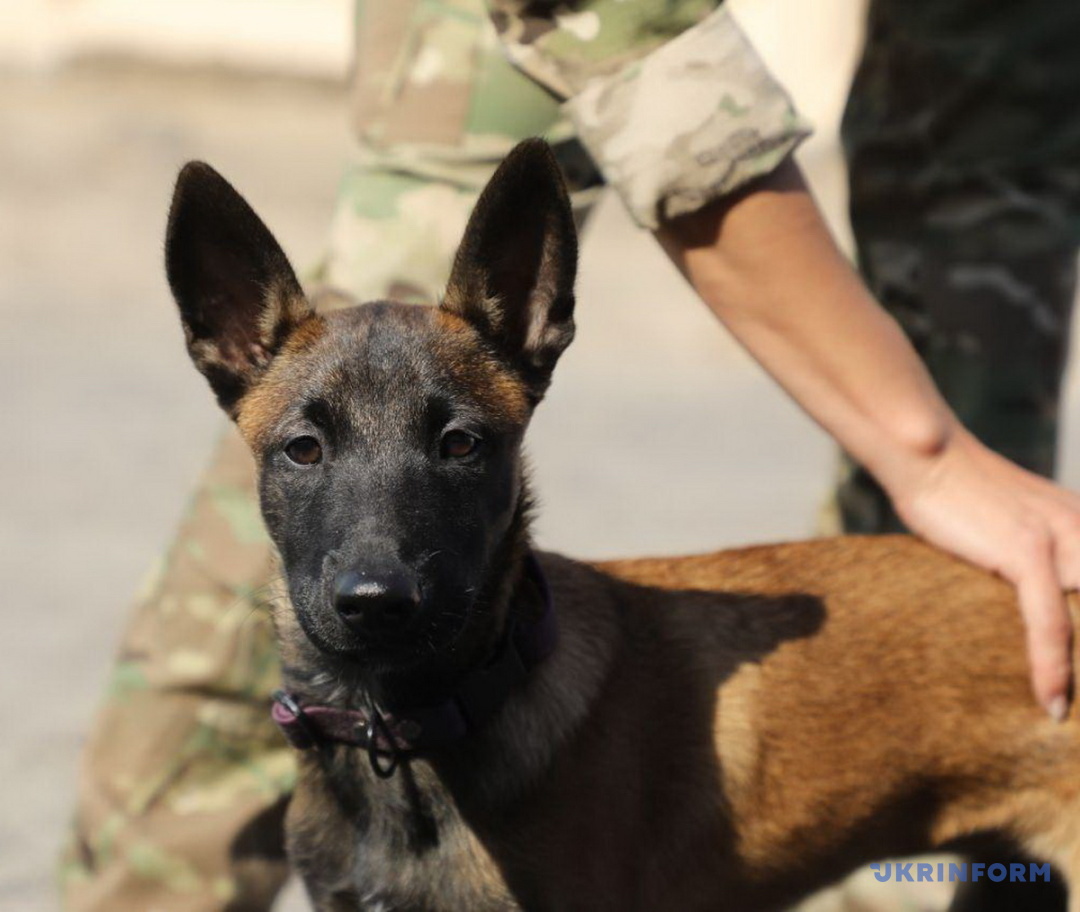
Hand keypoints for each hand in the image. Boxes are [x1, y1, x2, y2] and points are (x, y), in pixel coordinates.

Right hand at [884, 424, 1078, 718]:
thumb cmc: (957, 488)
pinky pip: (1050, 623)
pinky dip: (1052, 666)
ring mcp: (1062, 539)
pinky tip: (1051, 702)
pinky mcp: (1028, 551)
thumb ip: (1037, 553)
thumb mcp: (1014, 520)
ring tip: (1070, 718)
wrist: (928, 453)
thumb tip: (1028, 590)